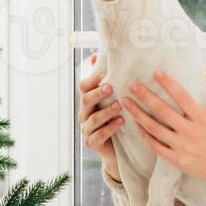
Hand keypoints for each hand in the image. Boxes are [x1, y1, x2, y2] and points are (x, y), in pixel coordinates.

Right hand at [79, 54, 124, 179]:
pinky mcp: (92, 143)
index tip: (106, 73)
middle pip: (85, 100)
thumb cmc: (114, 119)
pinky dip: (110, 128)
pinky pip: (98, 135)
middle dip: (97, 93)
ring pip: (92, 119)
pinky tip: (121, 122)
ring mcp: (87, 129)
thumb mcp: (111, 99)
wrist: (116, 150)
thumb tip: (97, 55)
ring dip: (106, 111)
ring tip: (119, 106)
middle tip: (110, 87)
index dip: (93, 79)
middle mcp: (85, 113)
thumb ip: (104, 81)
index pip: (84, 86)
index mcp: (88, 101)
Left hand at [121, 68, 205, 197]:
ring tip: (126, 102)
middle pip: (163, 111)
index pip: (183, 97)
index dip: (169, 84)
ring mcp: (182, 148)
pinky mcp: (176, 160)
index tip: (156, 72)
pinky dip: (144, 134)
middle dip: (145, 96)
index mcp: (204, 120)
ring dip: (138, 114)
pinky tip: (135, 123)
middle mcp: (191, 133)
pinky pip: (155, 146)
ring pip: (154, 129)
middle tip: (132, 85)